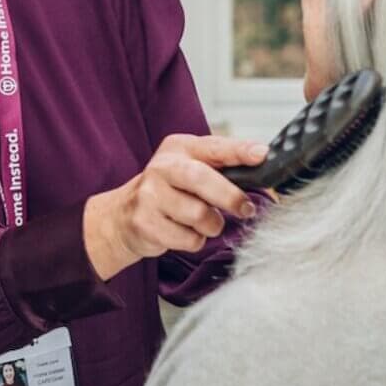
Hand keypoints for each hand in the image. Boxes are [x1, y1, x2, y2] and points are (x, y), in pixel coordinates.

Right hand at [83, 133, 266, 279]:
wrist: (123, 216)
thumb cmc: (169, 190)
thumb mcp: (190, 168)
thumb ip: (222, 167)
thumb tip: (263, 170)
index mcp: (179, 147)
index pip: (213, 146)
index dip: (239, 151)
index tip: (261, 155)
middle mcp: (162, 167)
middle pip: (200, 178)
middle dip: (229, 196)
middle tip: (246, 209)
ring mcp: (150, 195)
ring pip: (197, 214)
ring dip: (212, 224)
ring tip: (205, 222)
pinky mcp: (145, 222)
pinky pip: (187, 238)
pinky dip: (195, 240)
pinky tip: (184, 232)